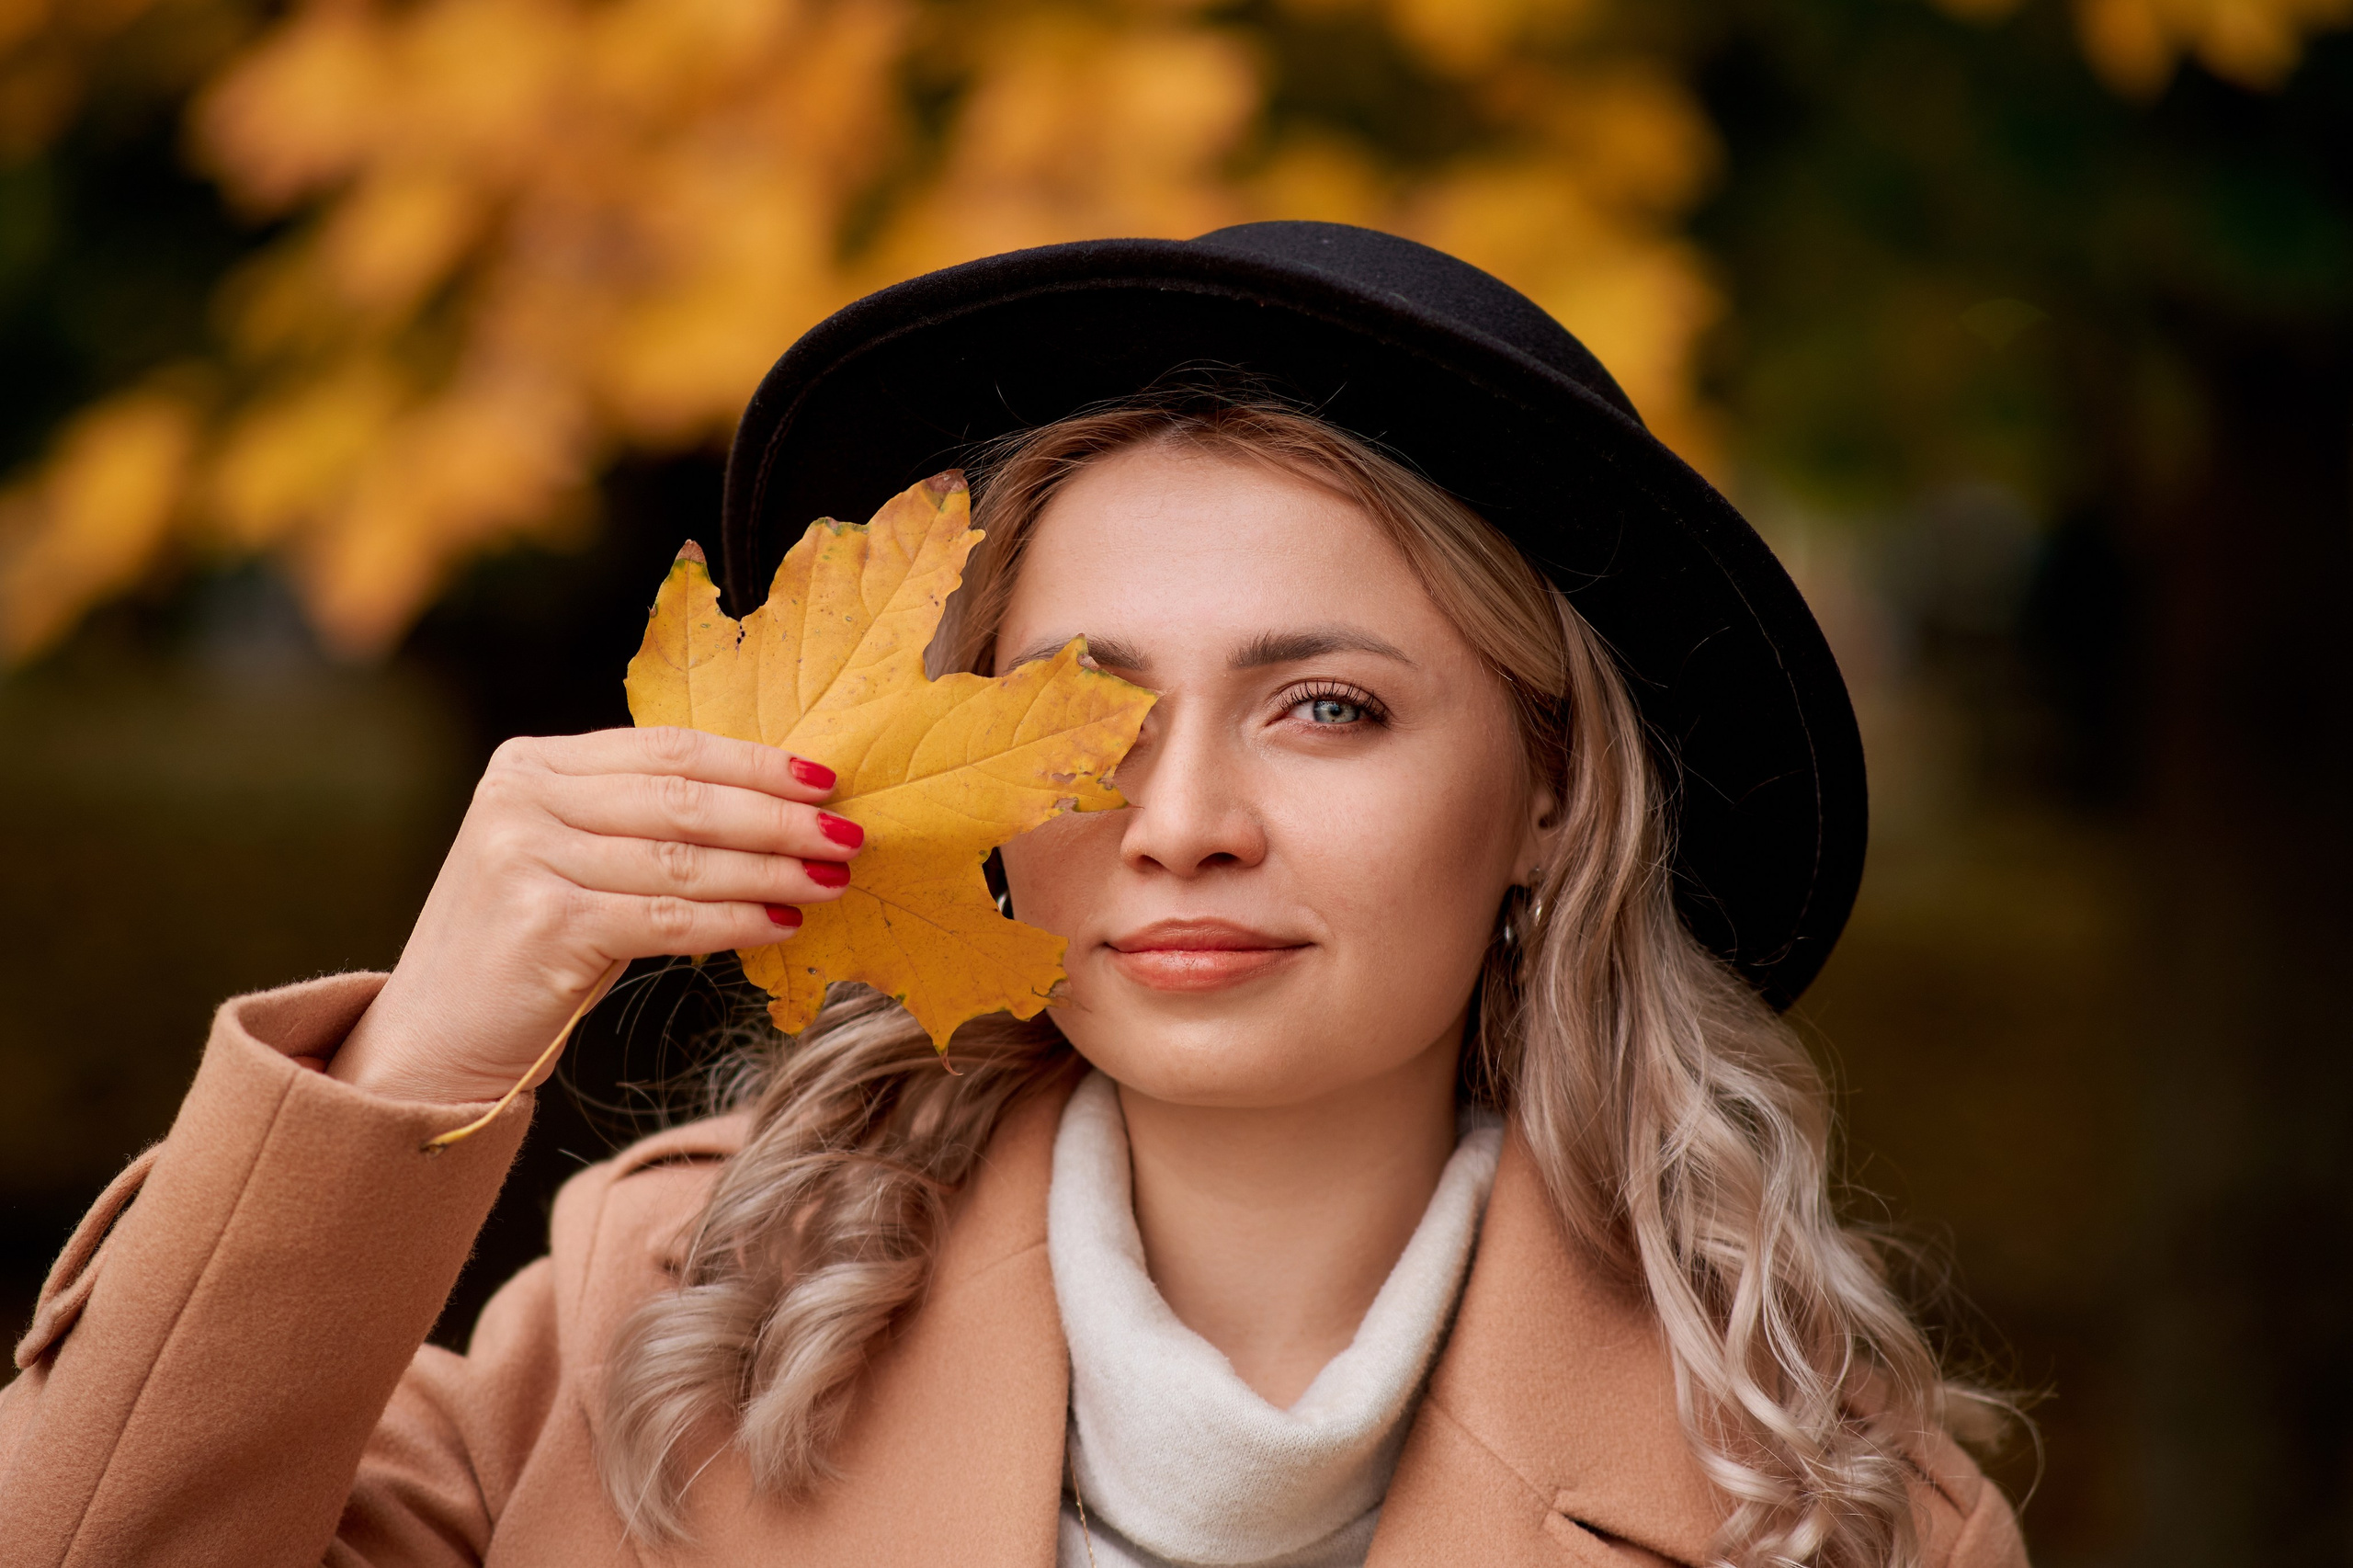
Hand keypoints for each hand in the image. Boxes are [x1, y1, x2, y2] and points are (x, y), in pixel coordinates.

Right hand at [332, 728, 860, 1104]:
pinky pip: (668, 916)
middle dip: (778, 816)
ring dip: (771, 870)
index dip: (754, 760)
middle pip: (683, 797)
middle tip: (849, 832)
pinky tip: (782, 925)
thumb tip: (778, 811)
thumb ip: (642, 824)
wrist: (431, 1044)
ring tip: (831, 881)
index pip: (667, 749)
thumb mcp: (573, 862)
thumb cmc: (525, 953)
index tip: (826, 777)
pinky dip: (734, 920)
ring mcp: (524, 856)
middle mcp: (520, 798)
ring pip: (684, 858)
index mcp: (530, 764)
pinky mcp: (543, 922)